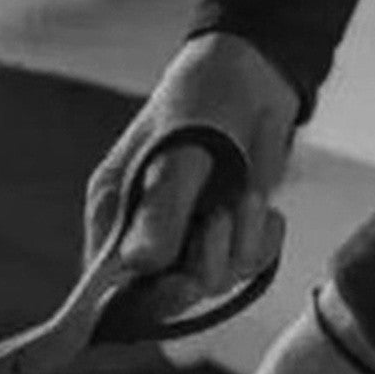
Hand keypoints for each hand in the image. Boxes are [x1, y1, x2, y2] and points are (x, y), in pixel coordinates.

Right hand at [83, 33, 299, 318]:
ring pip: (213, 281)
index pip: (109, 284)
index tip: (180, 284)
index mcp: (115, 211)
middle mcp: (147, 233)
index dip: (140, 299)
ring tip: (245, 195)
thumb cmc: (201, 100)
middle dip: (199, 267)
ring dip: (238, 244)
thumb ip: (162, 208)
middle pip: (164, 293)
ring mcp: (191, 237)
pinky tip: (265, 208)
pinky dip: (263, 241)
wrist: (256, 75)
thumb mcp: (179, 149)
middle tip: (219, 225)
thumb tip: (139, 264)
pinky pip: (248, 266)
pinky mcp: (231, 236)